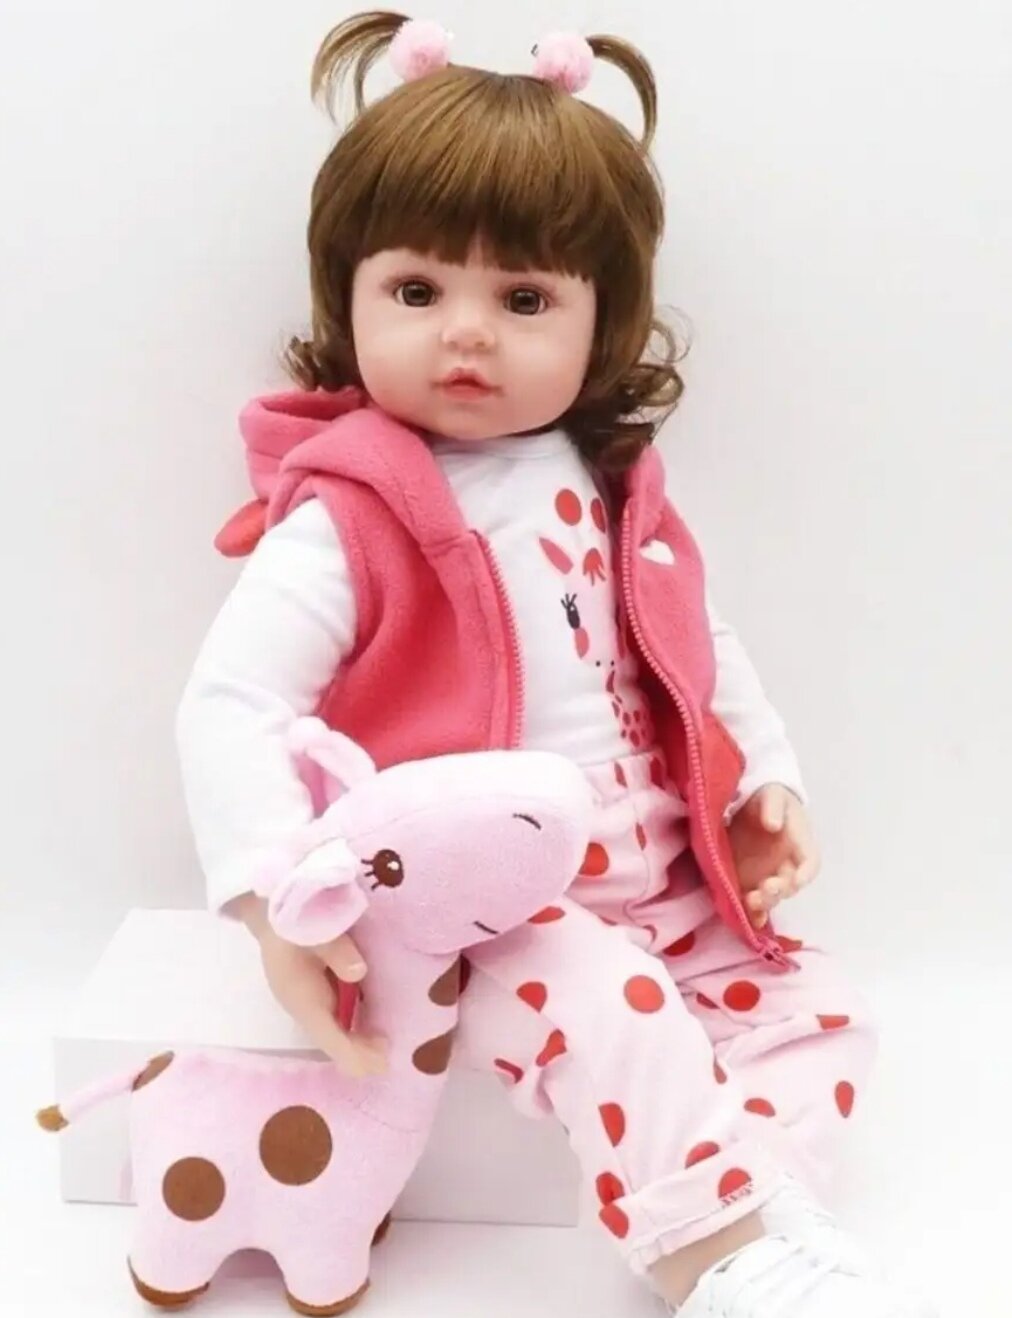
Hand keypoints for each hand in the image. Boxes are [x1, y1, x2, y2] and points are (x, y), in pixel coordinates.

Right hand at [232, 893, 387, 1077]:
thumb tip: (358, 971)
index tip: (383, 1059)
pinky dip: (352, 1027)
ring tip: (383, 1042)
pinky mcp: (310, 994)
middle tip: (389, 1052)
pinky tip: (369, 1023)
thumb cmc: (292, 921)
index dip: (356, 1054)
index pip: (330, 1040)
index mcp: (303, 1001)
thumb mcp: (313, 930)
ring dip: (357, 1042)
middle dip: (360, 1053)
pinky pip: (333, 1020)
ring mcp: (305, 1003)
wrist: (269, 913)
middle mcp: (303, 1009)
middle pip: (333, 1043)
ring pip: (333, 1034)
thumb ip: (336, 950)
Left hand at [727, 785, 819, 928]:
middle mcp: (786, 865)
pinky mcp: (748, 880)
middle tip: (766, 888)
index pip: (810, 863)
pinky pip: (754, 902)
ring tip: (750, 901)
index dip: (806, 874)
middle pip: (790, 885)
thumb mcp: (772, 794)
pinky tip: (747, 920)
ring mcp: (767, 875)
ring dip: (765, 903)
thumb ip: (773, 806)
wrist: (749, 802)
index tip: (798, 880)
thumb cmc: (768, 797)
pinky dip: (753, 914)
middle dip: (779, 891)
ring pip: (772, 897)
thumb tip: (772, 824)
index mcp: (799, 844)